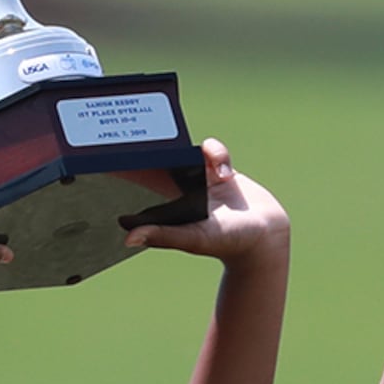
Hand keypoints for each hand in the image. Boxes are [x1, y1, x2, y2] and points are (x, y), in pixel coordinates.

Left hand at [122, 138, 289, 267]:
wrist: (266, 236)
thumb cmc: (227, 243)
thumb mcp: (193, 237)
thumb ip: (163, 236)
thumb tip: (128, 239)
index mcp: (169, 207)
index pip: (143, 186)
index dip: (131, 173)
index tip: (117, 161)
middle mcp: (182, 191)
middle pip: (162, 163)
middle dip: (157, 152)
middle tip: (152, 141)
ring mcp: (202, 178)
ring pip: (187, 153)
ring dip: (192, 152)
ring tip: (211, 171)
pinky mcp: (222, 169)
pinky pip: (212, 150)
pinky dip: (216, 153)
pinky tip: (224, 173)